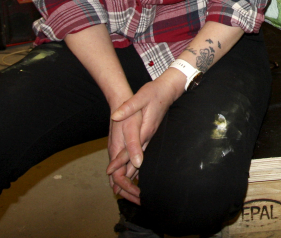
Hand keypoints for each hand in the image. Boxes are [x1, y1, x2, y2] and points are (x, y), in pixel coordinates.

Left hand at [107, 69, 184, 199]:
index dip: (120, 160)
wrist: (170, 90)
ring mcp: (151, 136)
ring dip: (131, 172)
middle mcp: (149, 136)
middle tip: (115, 189)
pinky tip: (133, 170)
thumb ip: (128, 107)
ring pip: (140, 158)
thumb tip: (115, 116)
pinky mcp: (150, 134)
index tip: (110, 171)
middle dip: (126, 174)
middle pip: (136, 159)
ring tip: (122, 187)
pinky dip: (136, 163)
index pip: (131, 149)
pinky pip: (142, 153)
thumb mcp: (141, 96)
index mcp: (145, 129)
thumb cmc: (155, 92)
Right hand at [107, 108, 142, 203]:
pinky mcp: (123, 147)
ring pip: (120, 174)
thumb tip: (137, 163)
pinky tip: (137, 179)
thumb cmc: (130, 112)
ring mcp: (117, 151)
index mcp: (116, 151)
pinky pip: (124, 166)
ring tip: (140, 196)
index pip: (118, 177)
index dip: (128, 189)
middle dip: (128, 192)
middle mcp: (115, 153)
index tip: (139, 197)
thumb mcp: (132, 127)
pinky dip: (130, 176)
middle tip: (142, 201)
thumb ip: (133, 145)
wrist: (121, 99)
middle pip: (118, 180)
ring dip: (129, 186)